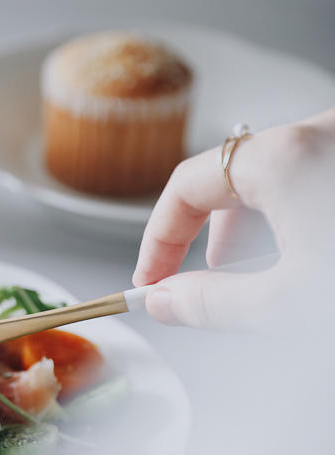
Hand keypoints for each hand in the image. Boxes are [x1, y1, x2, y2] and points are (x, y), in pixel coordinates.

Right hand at [132, 107, 334, 327]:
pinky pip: (311, 177)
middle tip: (195, 282)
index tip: (151, 280)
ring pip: (277, 176)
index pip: (185, 186)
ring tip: (254, 272)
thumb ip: (213, 304)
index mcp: (285, 157)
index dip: (158, 238)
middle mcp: (319, 135)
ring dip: (253, 226)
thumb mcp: (286, 302)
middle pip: (231, 177)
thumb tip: (165, 301)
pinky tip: (301, 254)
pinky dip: (292, 213)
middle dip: (208, 234)